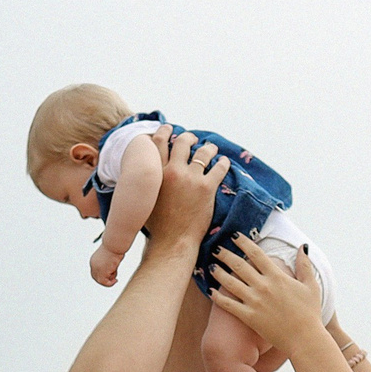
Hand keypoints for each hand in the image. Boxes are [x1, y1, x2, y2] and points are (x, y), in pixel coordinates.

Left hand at [90, 244, 120, 287]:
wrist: (114, 244)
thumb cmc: (114, 247)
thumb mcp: (110, 256)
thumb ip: (109, 263)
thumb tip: (114, 268)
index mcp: (94, 260)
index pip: (95, 272)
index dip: (103, 276)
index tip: (111, 277)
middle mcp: (93, 265)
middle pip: (96, 278)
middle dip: (105, 280)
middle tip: (114, 280)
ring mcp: (96, 269)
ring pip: (102, 281)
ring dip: (110, 278)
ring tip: (116, 270)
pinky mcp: (101, 272)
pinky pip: (105, 282)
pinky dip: (110, 283)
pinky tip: (116, 280)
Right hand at [145, 127, 226, 247]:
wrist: (172, 242)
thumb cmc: (157, 226)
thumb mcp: (146, 199)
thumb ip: (149, 184)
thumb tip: (146, 179)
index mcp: (156, 173)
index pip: (158, 143)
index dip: (164, 132)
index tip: (169, 129)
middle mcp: (173, 171)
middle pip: (182, 142)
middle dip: (189, 137)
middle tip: (194, 139)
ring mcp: (191, 178)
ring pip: (203, 152)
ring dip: (209, 148)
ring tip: (212, 149)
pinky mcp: (207, 188)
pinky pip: (219, 168)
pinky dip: (223, 163)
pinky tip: (224, 162)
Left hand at [207, 236, 321, 353]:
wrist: (304, 338)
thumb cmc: (310, 313)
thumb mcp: (311, 286)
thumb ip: (305, 265)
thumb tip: (302, 247)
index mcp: (277, 276)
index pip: (256, 253)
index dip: (243, 242)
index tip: (234, 236)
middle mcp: (263, 286)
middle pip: (238, 265)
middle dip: (225, 254)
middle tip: (216, 248)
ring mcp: (254, 302)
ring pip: (230, 282)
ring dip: (218, 272)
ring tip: (211, 265)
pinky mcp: (249, 317)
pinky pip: (228, 304)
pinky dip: (217, 296)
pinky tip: (210, 290)